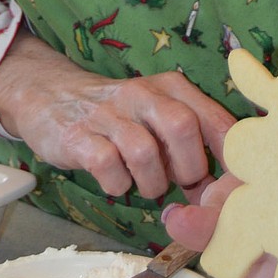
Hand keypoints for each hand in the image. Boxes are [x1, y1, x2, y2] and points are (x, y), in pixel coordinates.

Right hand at [0, 31, 234, 198]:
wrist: (50, 94)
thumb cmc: (118, 115)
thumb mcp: (158, 113)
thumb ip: (190, 143)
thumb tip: (220, 189)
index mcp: (171, 87)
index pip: (214, 118)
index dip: (226, 157)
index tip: (225, 184)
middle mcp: (143, 94)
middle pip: (183, 127)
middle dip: (189, 169)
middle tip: (181, 185)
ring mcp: (109, 114)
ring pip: (145, 152)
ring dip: (152, 183)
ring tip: (147, 186)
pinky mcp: (78, 137)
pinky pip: (108, 167)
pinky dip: (118, 185)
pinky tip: (117, 182)